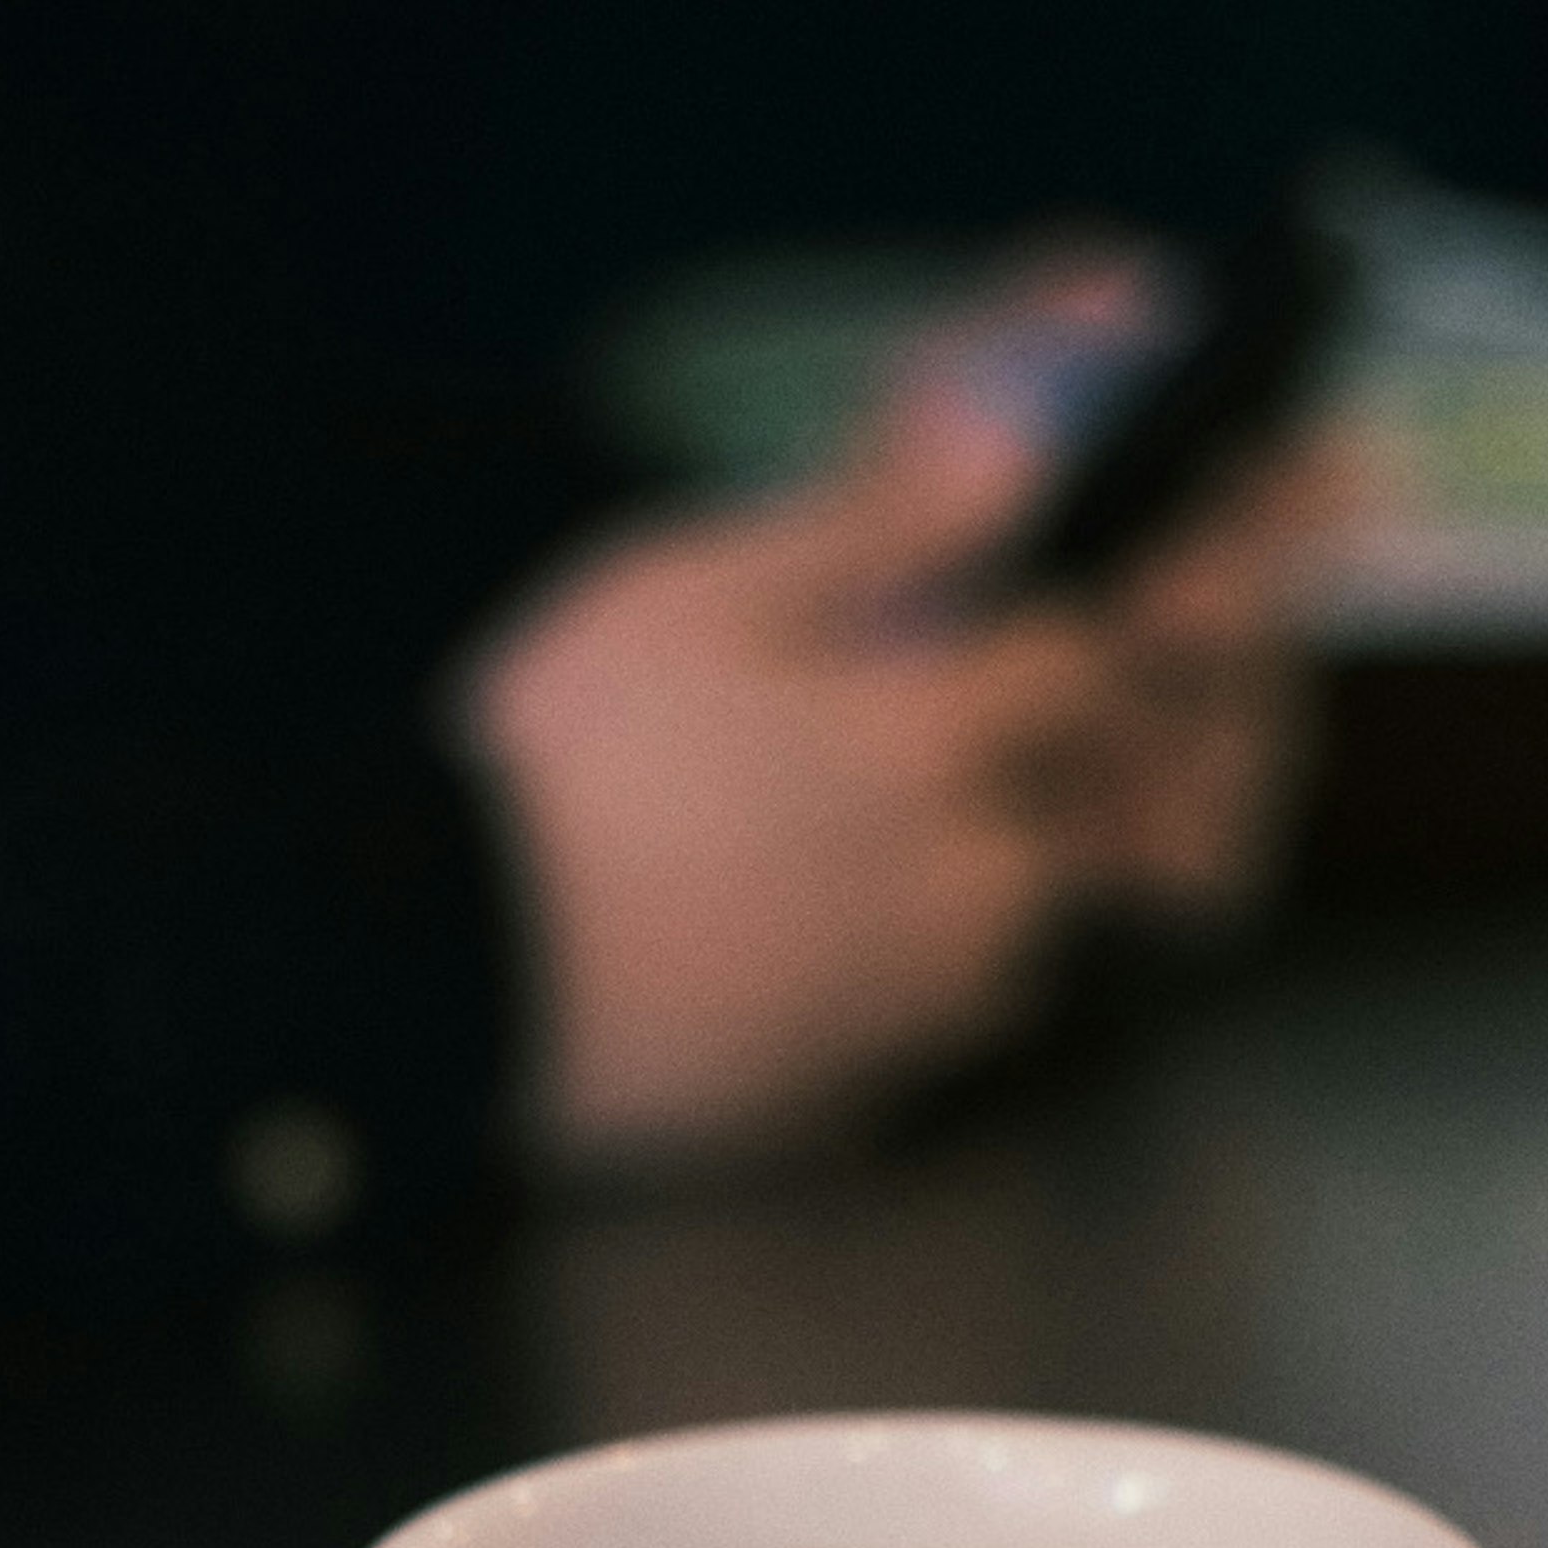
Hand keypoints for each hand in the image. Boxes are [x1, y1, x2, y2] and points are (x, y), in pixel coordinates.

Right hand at [460, 356, 1341, 1170]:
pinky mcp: (866, 1097)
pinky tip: (826, 918)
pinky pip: (949, 1017)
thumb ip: (878, 525)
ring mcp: (923, 1011)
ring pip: (1033, 922)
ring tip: (883, 812)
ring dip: (1006, 860)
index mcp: (934, 746)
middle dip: (1075, 748)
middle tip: (969, 707)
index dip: (1092, 617)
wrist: (448, 981)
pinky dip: (926, 959)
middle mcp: (966, 893)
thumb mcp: (698, 592)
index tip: (1064, 592)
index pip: (1096, 665)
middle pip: (1100, 811)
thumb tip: (1017, 449)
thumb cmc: (557, 767)